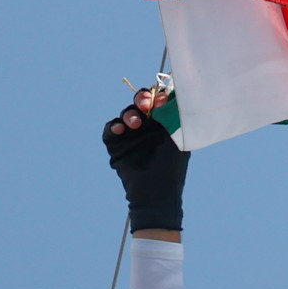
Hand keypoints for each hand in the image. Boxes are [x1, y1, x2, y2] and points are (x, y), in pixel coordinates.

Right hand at [103, 87, 188, 235]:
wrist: (156, 193)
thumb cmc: (171, 168)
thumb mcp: (177, 141)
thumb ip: (174, 119)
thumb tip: (172, 96)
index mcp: (162, 124)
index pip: (156, 103)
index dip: (157, 98)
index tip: (160, 100)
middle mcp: (146, 127)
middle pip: (139, 104)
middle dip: (141, 100)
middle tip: (144, 104)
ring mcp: (130, 135)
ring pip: (126, 115)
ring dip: (130, 115)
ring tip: (136, 123)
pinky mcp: (116, 145)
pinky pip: (110, 130)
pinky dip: (114, 127)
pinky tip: (120, 129)